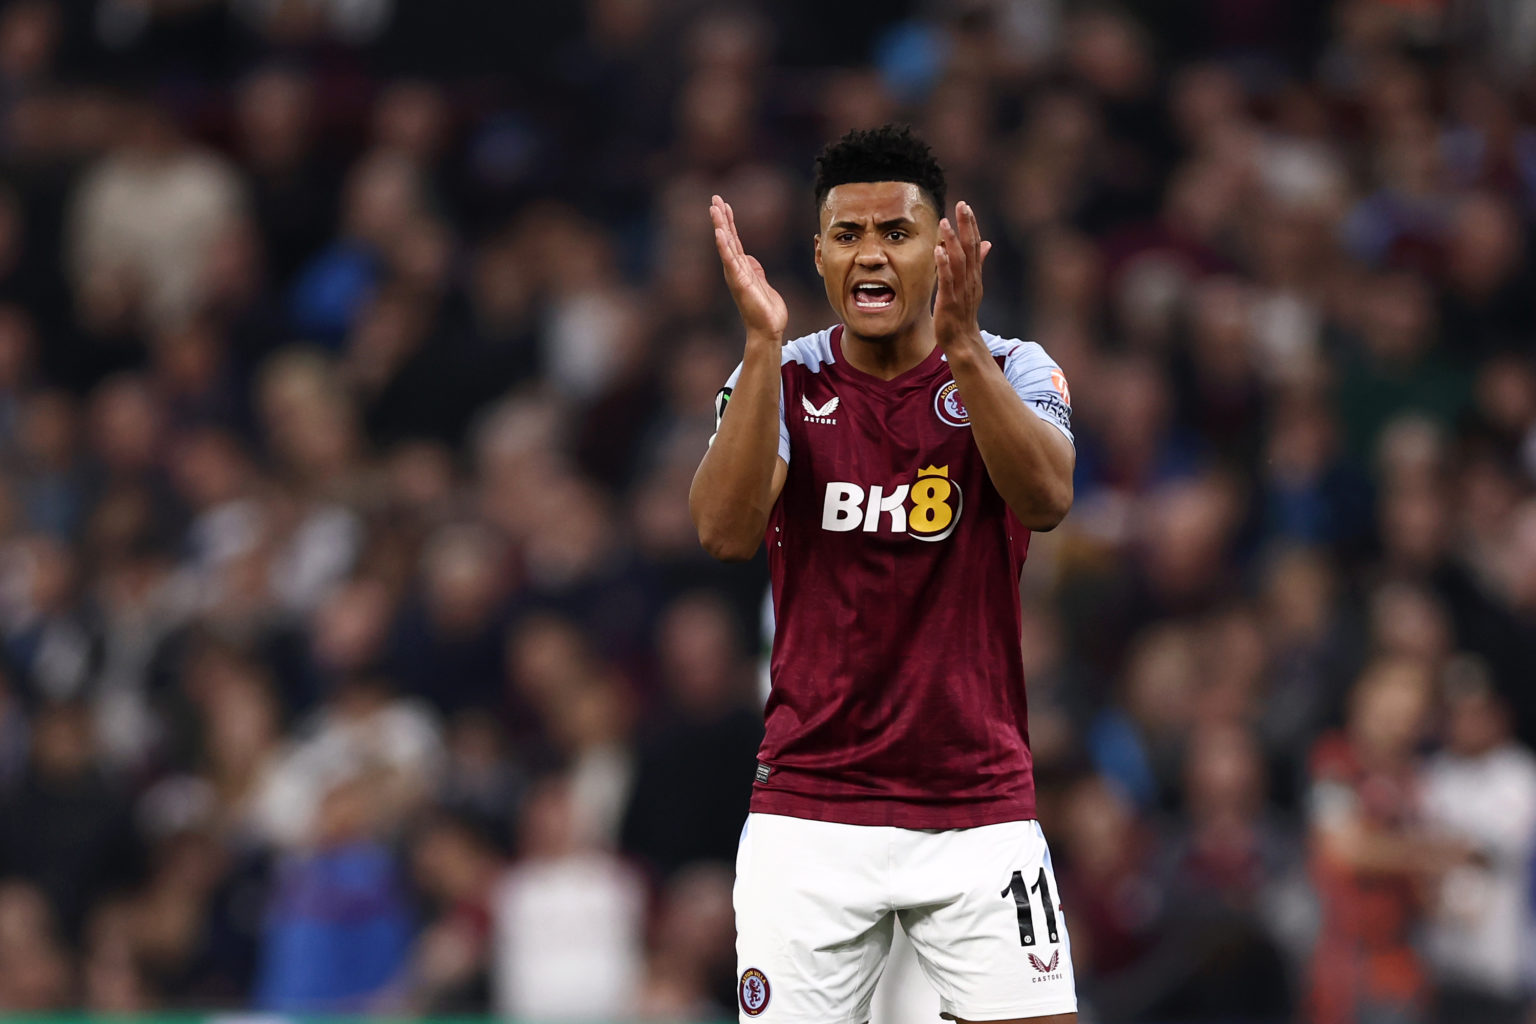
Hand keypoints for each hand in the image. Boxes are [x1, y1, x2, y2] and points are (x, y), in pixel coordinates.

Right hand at [711, 195, 787, 339]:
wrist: (768, 329)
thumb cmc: (766, 309)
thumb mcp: (762, 283)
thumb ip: (754, 269)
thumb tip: (748, 257)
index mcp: (742, 267)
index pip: (734, 239)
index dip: (729, 221)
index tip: (724, 204)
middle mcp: (735, 269)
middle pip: (727, 238)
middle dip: (721, 217)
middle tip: (714, 198)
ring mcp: (736, 275)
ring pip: (726, 245)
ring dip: (720, 226)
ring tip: (714, 209)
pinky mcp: (739, 282)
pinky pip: (730, 261)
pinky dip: (724, 246)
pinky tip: (719, 233)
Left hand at [933, 200, 992, 351]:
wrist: (963, 341)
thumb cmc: (964, 313)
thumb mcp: (972, 285)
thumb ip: (977, 263)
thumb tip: (987, 242)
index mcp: (975, 275)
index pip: (975, 245)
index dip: (971, 225)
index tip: (966, 206)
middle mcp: (971, 280)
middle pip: (970, 248)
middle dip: (966, 226)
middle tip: (962, 205)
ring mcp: (961, 290)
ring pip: (959, 261)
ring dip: (952, 241)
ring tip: (945, 223)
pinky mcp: (950, 301)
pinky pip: (947, 280)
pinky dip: (944, 264)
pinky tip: (938, 250)